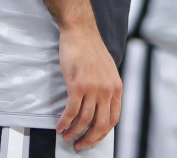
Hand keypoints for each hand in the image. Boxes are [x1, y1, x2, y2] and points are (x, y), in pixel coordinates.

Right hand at [57, 25, 121, 150]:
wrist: (81, 32)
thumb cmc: (91, 49)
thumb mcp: (108, 70)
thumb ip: (107, 88)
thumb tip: (101, 108)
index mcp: (116, 87)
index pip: (114, 119)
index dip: (103, 134)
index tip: (94, 139)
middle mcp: (107, 90)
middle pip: (100, 124)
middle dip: (89, 139)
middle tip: (80, 145)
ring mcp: (93, 88)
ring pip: (84, 121)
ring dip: (74, 133)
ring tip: (66, 136)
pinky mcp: (78, 85)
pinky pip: (71, 112)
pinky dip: (65, 122)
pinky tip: (60, 126)